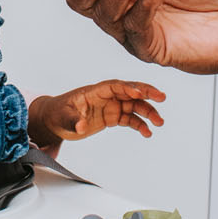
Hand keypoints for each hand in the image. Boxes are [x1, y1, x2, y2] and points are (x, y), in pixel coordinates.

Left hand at [28, 81, 165, 146]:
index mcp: (95, 91)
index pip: (114, 86)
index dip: (128, 88)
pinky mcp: (112, 117)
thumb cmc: (58, 114)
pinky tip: (147, 132)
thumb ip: (73, 121)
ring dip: (148, 112)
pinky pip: (130, 119)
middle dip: (146, 93)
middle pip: (130, 92)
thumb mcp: (63, 118)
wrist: (55, 121)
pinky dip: (139, 125)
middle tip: (161, 97)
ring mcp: (111, 106)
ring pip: (134, 106)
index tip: (139, 93)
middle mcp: (106, 96)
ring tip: (159, 122)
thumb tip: (81, 126)